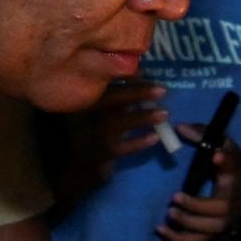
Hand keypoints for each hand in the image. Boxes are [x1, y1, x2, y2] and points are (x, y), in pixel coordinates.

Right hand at [58, 81, 167, 196]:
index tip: (142, 71)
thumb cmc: (93, 134)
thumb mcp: (99, 113)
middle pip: (108, 100)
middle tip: (161, 89)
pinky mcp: (98, 156)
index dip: (123, 77)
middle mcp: (80, 117)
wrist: (76, 170)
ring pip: (116, 124)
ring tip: (164, 114)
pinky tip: (155, 138)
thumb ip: (115, 97)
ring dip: (142, 117)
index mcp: (80, 102)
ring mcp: (88, 138)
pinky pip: (122, 148)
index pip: (101, 84)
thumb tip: (140, 74)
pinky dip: (139, 142)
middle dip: (136, 92)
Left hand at [157, 130, 239, 240]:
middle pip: (218, 209)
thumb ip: (204, 135)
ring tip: (170, 214)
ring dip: (187, 224)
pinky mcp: (215, 233)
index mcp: (235, 176)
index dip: (226, 162)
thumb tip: (179, 127)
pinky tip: (161, 229)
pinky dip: (179, 239)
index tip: (217, 156)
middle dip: (195, 205)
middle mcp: (232, 202)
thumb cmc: (236, 168)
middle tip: (175, 197)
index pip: (233, 167)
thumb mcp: (226, 147)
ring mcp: (224, 221)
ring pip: (207, 230)